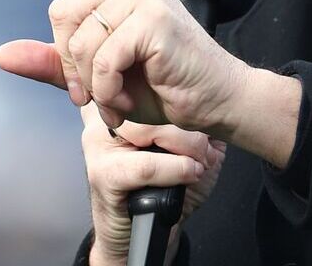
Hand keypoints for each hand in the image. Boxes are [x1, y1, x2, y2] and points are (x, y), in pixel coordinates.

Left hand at [0, 0, 250, 133]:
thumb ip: (54, 62)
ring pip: (81, 42)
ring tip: (118, 96)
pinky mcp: (154, 16)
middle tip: (96, 90)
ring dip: (92, 84)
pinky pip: (103, 60)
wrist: (209, 99)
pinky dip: (107, 90)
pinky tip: (125, 99)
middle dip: (72, 64)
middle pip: (61, 14)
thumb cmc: (155, 83)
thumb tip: (0, 55)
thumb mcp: (95, 74)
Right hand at [80, 102, 225, 265]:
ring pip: (150, 128)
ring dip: (187, 147)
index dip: (182, 97)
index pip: (148, 78)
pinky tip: (189, 174)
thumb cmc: (165, 187)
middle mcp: (104, 116)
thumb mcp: (188, 146)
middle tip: (207, 148)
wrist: (143, 234)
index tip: (206, 116)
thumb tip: (213, 101)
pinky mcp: (102, 173)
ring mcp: (98, 143)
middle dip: (191, 127)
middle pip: (153, 103)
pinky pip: (145, 165)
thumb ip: (194, 119)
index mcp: (122, 101)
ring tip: (200, 161)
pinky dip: (175, 170)